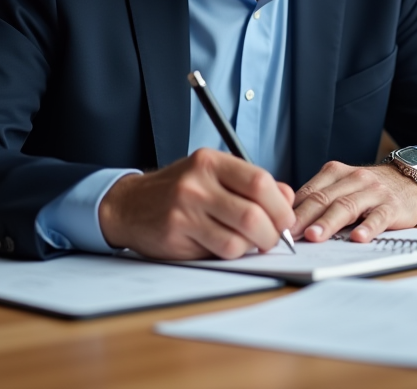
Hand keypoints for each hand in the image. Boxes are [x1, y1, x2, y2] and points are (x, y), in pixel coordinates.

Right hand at [98, 148, 295, 259]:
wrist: (129, 205)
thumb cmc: (178, 190)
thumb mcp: (213, 175)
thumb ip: (251, 184)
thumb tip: (287, 199)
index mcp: (210, 162)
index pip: (259, 182)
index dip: (280, 206)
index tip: (285, 219)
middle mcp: (197, 183)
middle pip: (253, 214)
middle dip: (271, 233)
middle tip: (271, 239)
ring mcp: (185, 210)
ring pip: (238, 239)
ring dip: (252, 247)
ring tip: (247, 243)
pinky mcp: (176, 235)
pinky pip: (219, 252)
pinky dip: (232, 254)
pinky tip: (224, 246)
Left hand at [291, 161, 416, 243]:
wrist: (408, 180)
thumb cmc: (367, 189)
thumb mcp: (342, 185)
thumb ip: (320, 198)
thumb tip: (288, 220)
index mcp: (336, 172)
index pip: (310, 191)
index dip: (293, 210)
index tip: (278, 226)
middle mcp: (354, 179)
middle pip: (324, 198)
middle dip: (305, 217)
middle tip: (290, 234)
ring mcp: (374, 192)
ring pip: (347, 206)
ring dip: (329, 222)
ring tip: (315, 236)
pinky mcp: (392, 206)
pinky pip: (378, 217)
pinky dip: (368, 227)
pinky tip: (358, 238)